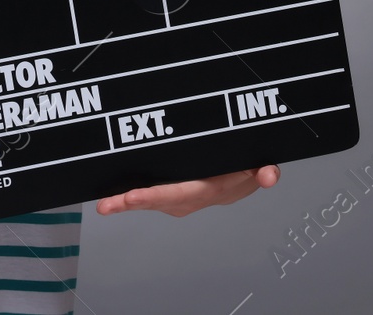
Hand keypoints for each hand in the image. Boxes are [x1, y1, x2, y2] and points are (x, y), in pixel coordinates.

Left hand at [95, 164, 279, 217]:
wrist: (242, 179)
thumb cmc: (244, 171)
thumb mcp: (257, 168)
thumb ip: (264, 171)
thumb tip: (269, 175)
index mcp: (206, 190)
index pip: (178, 193)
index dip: (155, 196)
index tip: (132, 196)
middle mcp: (188, 197)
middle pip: (156, 200)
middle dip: (130, 203)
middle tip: (107, 204)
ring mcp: (176, 196)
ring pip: (147, 200)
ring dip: (123, 203)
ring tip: (103, 204)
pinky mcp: (168, 191)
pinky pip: (145, 194)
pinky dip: (126, 198)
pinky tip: (108, 196)